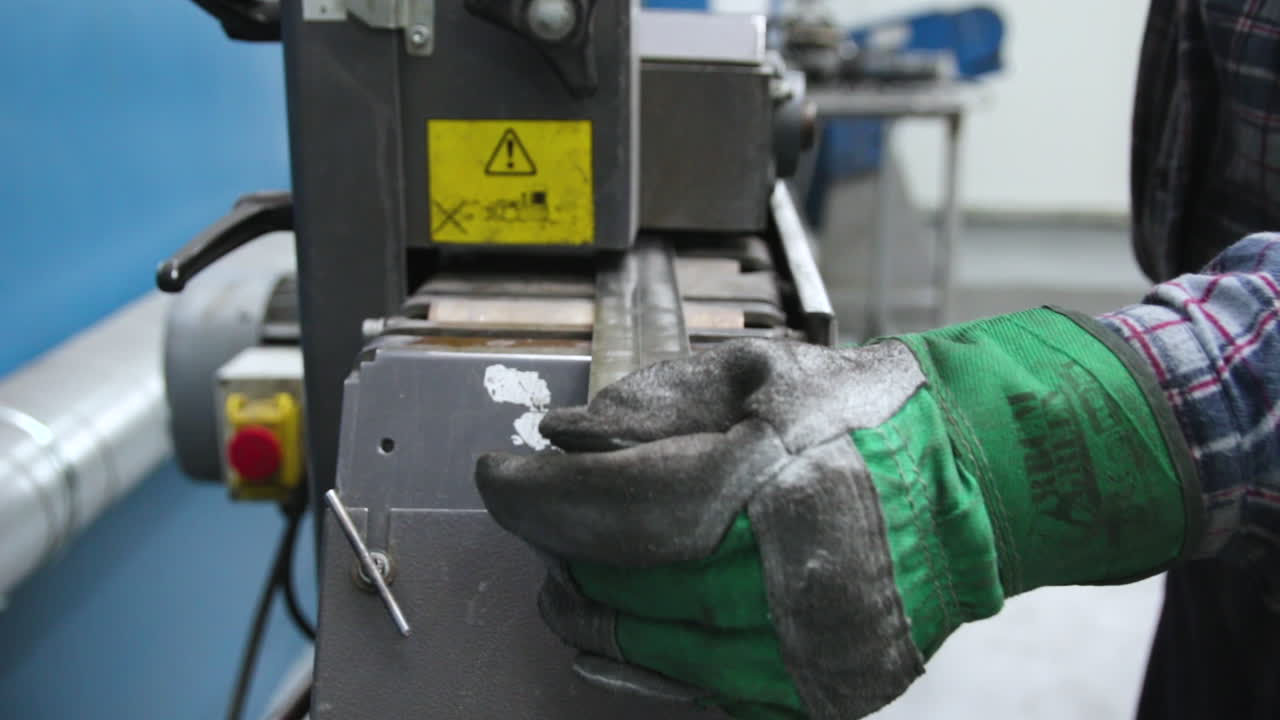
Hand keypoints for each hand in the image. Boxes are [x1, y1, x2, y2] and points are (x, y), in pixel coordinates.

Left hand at [475, 309, 1198, 718]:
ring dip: (589, 612)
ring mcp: (798, 643)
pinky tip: (618, 633)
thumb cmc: (858, 418)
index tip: (497, 476)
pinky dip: (644, 662)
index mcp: (760, 483)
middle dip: (556, 551)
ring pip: (650, 647)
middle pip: (619, 580)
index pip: (607, 500)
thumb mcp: (756, 375)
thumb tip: (562, 439)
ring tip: (566, 581)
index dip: (533, 493)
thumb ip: (653, 405)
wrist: (972, 481)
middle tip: (535, 524)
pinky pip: (700, 688)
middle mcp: (776, 574)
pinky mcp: (817, 686)